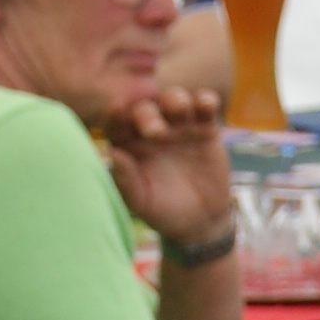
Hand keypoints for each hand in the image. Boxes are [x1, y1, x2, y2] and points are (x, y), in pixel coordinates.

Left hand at [102, 84, 239, 248]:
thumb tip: (113, 154)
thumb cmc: (163, 211)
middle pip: (146, 108)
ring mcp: (178, 126)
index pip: (117, 123)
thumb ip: (126, 181)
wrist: (201, 220)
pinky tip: (206, 105)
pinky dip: (205, 100)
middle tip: (155, 132)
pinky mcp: (205, 128)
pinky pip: (204, 106)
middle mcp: (151, 129)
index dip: (116, 114)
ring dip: (175, 99)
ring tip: (179, 110)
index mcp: (129, 144)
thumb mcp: (142, 202)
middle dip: (147, 114)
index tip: (118, 108)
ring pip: (174, 99)